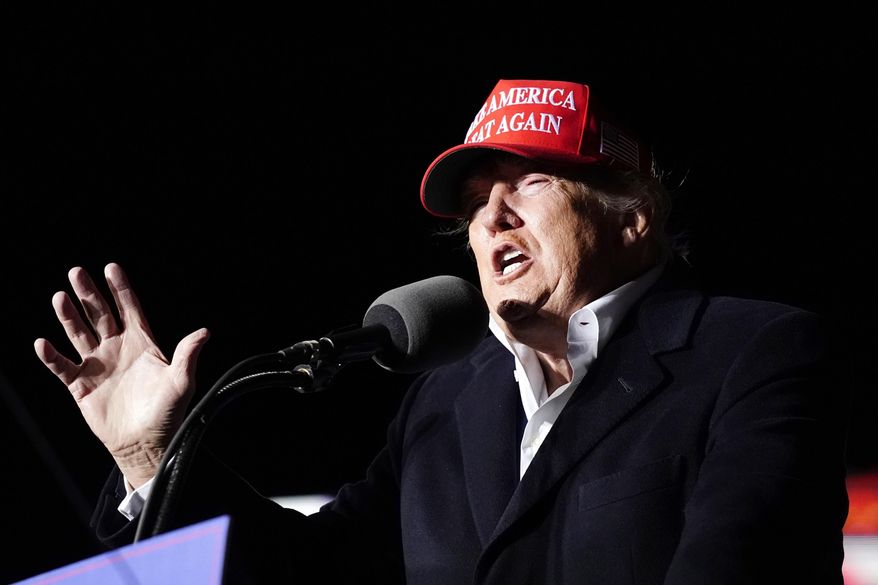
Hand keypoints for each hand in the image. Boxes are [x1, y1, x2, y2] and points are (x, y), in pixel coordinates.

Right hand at [34, 263, 209, 487]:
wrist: (147, 443)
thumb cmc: (169, 412)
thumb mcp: (182, 382)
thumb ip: (188, 355)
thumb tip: (205, 332)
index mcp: (142, 343)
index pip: (129, 309)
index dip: (120, 289)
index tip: (111, 267)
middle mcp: (117, 349)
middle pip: (100, 315)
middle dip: (89, 294)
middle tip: (76, 272)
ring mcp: (97, 365)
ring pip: (79, 334)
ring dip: (69, 317)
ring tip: (60, 297)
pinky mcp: (81, 385)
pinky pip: (62, 367)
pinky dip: (51, 356)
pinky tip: (43, 343)